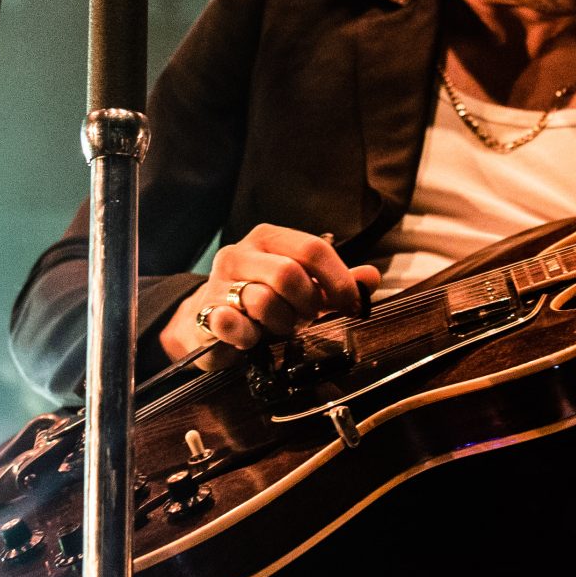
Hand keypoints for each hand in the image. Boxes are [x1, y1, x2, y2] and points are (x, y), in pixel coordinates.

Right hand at [158, 226, 379, 363]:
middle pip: (288, 273)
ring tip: (277, 327)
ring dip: (281, 323)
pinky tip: (251, 338)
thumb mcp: (303, 288)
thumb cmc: (263, 300)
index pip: (312, 249)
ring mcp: (219, 282)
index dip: (338, 280)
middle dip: (307, 303)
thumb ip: (335, 283)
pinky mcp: (205, 312)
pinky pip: (233, 323)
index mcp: (268, 238)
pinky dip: (250, 336)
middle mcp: (240, 253)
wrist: (209, 323)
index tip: (351, 304)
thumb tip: (370, 278)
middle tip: (306, 317)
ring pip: (264, 301)